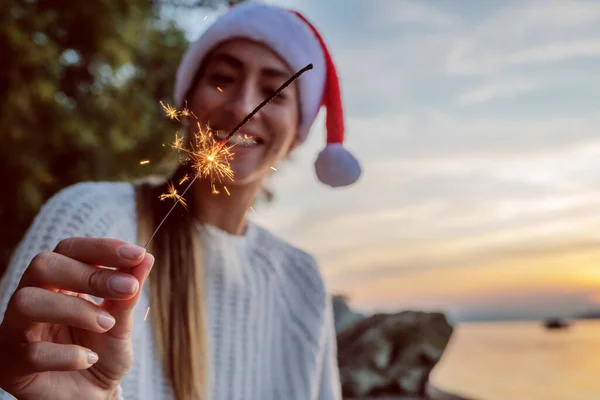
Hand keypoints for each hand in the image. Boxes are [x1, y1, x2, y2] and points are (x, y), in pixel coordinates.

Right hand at [0, 237, 153, 399]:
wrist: (92, 397)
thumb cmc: (103, 354)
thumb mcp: (122, 323)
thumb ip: (128, 293)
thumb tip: (147, 258)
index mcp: (58, 282)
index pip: (70, 249)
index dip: (102, 247)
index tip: (138, 254)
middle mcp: (33, 298)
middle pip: (43, 265)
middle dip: (89, 274)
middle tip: (127, 288)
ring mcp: (17, 331)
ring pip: (27, 301)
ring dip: (75, 309)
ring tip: (107, 324)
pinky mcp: (11, 365)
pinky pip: (31, 352)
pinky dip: (66, 355)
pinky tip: (88, 359)